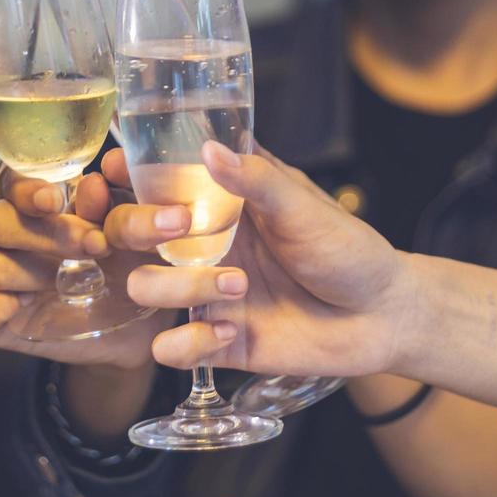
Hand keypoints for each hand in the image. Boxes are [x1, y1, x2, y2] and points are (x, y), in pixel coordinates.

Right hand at [0, 164, 184, 366]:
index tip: (56, 201)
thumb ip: (127, 201)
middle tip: (97, 245)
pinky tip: (16, 306)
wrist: (143, 326)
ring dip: (32, 273)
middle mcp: (11, 237)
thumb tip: (114, 164)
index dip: (28, 191)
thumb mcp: (142, 233)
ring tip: (69, 281)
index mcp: (39, 205)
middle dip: (47, 234)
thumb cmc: (137, 266)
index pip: (14, 185)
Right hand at [127, 142, 412, 376]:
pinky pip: (173, 347)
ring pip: (144, 287)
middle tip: (176, 227)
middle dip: (135, 228)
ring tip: (238, 286)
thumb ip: (256, 180)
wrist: (383, 316)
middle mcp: (201, 245)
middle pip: (129, 234)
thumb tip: (209, 149)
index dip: (123, 175)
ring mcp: (206, 292)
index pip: (153, 182)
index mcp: (218, 203)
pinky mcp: (218, 340)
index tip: (114, 168)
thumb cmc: (348, 249)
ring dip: (179, 286)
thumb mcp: (304, 207)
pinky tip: (234, 331)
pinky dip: (193, 341)